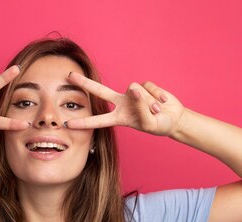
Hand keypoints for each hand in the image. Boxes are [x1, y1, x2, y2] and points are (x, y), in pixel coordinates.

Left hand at [64, 72, 185, 136]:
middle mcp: (122, 103)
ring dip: (149, 102)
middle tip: (68, 75)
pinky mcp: (143, 86)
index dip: (83, 123)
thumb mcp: (149, 123)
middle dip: (84, 83)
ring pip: (135, 90)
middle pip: (99, 91)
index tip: (67, 124)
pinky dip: (157, 96)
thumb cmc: (159, 125)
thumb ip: (141, 107)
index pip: (98, 120)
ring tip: (156, 110)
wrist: (174, 118)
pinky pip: (148, 87)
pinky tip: (162, 103)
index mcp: (119, 117)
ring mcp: (132, 94)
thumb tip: (134, 89)